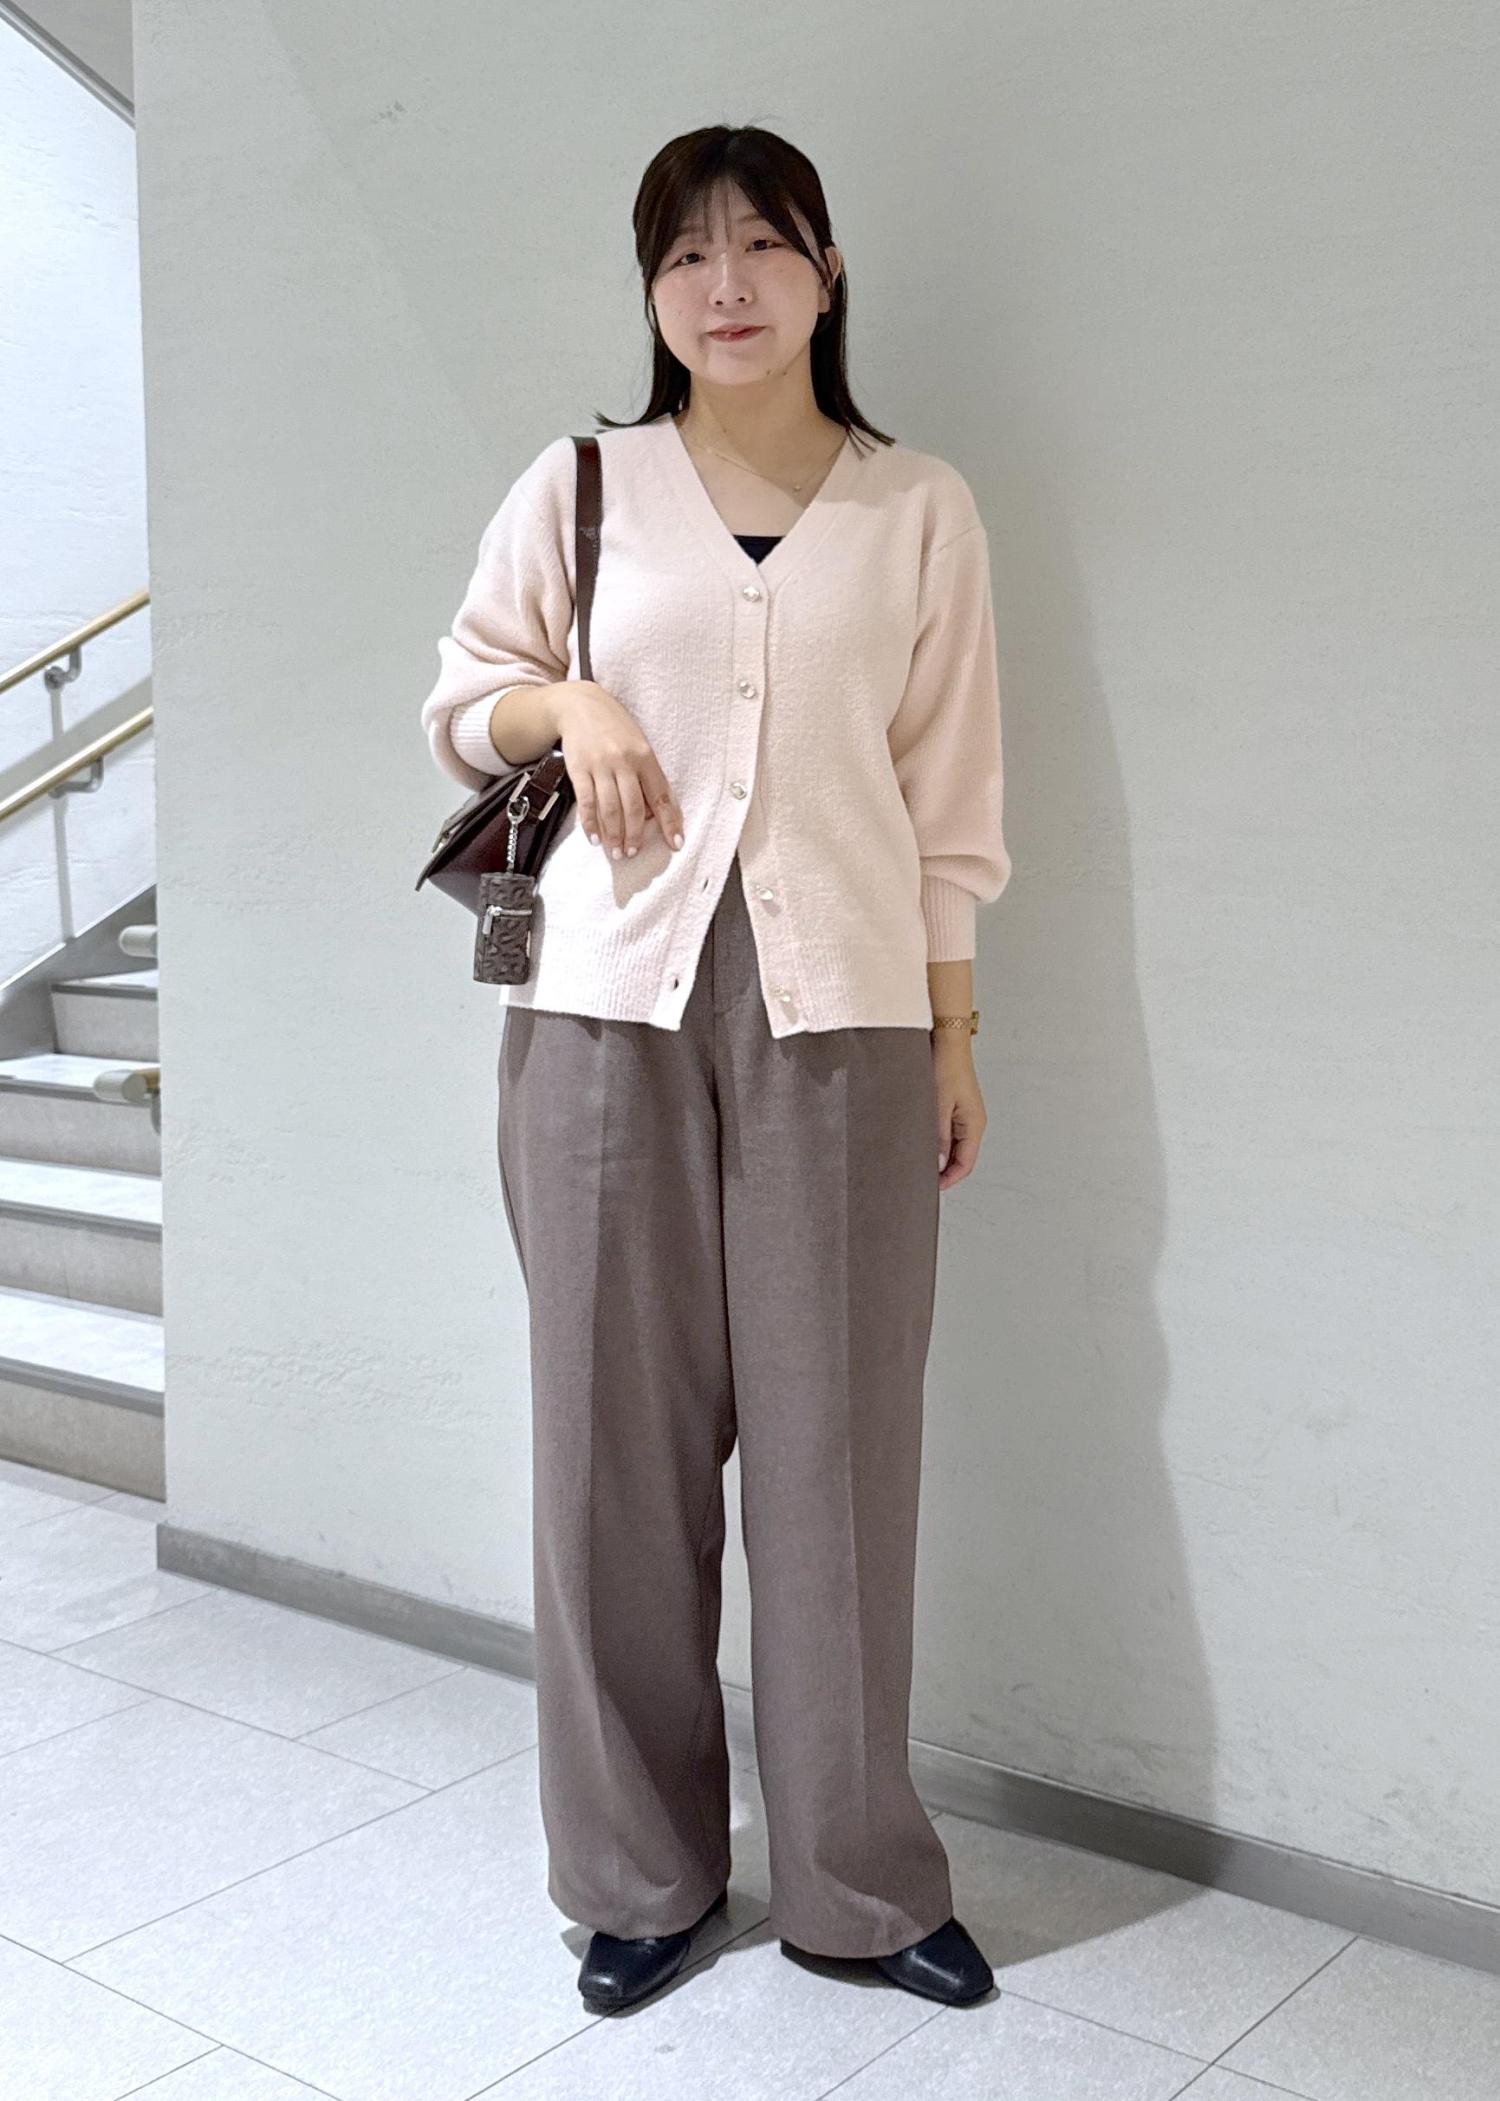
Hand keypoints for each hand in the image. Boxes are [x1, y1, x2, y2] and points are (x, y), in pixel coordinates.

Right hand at [553, 681, 684, 860]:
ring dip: (613, 835)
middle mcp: (624, 762)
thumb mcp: (638, 744)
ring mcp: (600, 765)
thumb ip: (646, 775)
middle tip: (632, 853)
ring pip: (610, 809)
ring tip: (616, 852)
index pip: (660, 796)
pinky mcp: (579, 769)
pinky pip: (587, 802)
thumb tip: (653, 812)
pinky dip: (591, 823)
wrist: (579, 705)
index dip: (669, 822)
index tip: (675, 843)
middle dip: (635, 835)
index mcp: (645, 756)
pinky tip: (594, 838)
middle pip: (633, 807)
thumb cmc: (614, 727)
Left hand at [933, 1038, 985, 1187]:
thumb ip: (938, 1137)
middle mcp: (972, 1122)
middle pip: (960, 1158)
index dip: (949, 1179)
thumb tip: (938, 1165)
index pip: (965, 1164)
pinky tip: (922, 1144)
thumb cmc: (945, 1066)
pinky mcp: (954, 1108)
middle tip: (920, 1179)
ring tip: (918, 1163)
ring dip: (939, 1157)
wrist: (947, 1040)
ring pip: (953, 1147)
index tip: (930, 1188)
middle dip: (943, 1172)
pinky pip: (948, 1134)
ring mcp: (964, 1116)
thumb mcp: (938, 1105)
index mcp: (974, 1124)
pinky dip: (937, 1143)